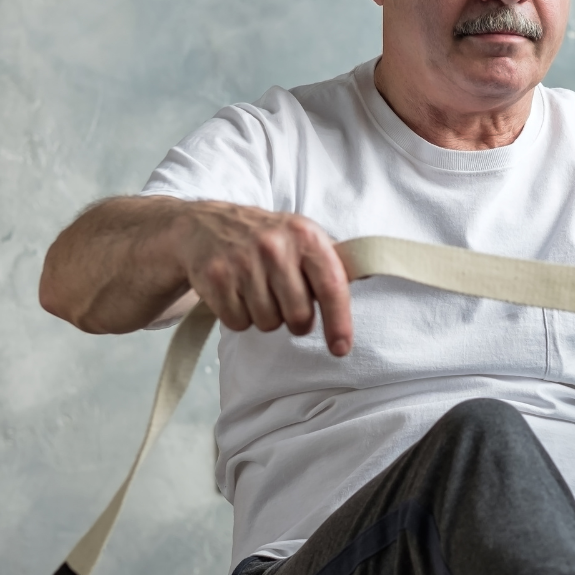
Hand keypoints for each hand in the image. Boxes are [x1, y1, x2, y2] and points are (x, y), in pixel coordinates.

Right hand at [172, 202, 353, 354]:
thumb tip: (372, 275)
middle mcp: (274, 246)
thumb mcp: (302, 237)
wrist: (202, 226)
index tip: (341, 348)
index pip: (331, 287)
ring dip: (266, 317)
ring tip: (257, 291)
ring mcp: (242, 261)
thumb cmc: (264, 238)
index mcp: (304, 235)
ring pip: (268, 323)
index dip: (339, 323)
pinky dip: (239, 317)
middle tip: (285, 302)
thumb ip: (332, 262)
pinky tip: (236, 293)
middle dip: (296, 320)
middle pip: (299, 316)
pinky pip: (238, 323)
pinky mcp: (215, 278)